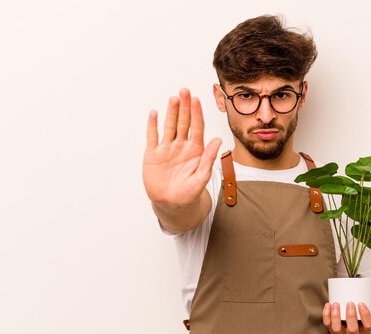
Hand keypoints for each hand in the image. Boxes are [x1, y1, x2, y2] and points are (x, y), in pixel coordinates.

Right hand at [143, 88, 221, 206]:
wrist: (172, 204)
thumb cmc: (189, 193)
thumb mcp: (201, 177)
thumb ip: (209, 158)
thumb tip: (218, 140)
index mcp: (195, 150)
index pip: (197, 127)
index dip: (196, 113)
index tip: (196, 100)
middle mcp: (181, 146)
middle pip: (183, 122)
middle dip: (184, 107)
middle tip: (184, 91)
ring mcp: (167, 149)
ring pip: (169, 126)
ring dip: (171, 112)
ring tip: (173, 98)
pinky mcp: (153, 155)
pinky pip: (153, 137)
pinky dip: (153, 126)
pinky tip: (154, 114)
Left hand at [322, 302, 370, 333]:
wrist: (355, 324)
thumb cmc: (364, 319)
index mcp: (366, 332)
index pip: (368, 326)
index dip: (365, 315)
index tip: (361, 303)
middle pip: (353, 330)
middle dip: (351, 317)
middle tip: (350, 303)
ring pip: (337, 329)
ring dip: (335, 317)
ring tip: (336, 304)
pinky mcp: (332, 330)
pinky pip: (327, 324)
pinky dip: (326, 315)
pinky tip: (328, 305)